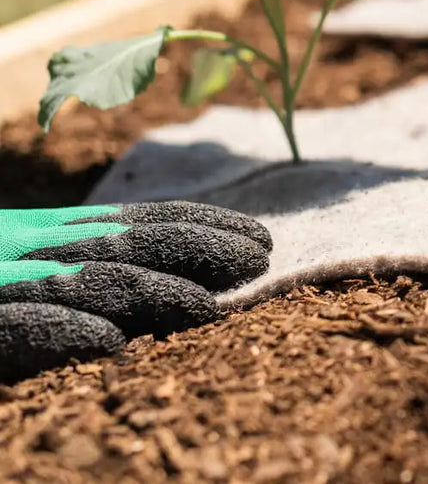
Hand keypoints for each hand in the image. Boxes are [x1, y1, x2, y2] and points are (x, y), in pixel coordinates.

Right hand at [0, 202, 270, 381]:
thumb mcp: (24, 258)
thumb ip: (84, 261)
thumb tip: (162, 287)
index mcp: (44, 233)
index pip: (135, 224)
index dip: (202, 227)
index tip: (261, 238)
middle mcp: (31, 248)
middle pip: (126, 245)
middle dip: (201, 250)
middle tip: (260, 261)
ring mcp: (2, 281)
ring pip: (88, 281)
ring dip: (153, 292)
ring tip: (208, 308)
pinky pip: (15, 326)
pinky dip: (61, 330)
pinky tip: (108, 342)